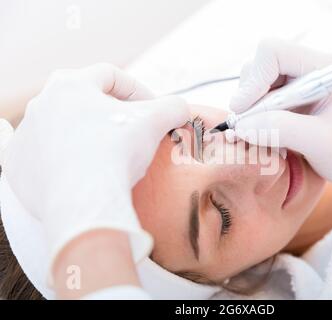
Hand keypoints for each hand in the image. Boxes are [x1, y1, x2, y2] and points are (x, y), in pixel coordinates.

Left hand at [3, 63, 188, 266]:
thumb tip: (180, 108)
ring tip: (108, 154)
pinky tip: (82, 171)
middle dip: (111, 113)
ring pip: (63, 128)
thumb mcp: (154, 121)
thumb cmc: (115, 152)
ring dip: (87, 135)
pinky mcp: (18, 166)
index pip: (111, 76)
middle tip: (131, 131)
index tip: (155, 110)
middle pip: (84, 101)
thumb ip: (173, 106)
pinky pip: (44, 157)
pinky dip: (63, 160)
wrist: (84, 201)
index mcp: (70, 84)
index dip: (139, 90)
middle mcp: (41, 104)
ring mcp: (27, 136)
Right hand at [230, 38, 331, 213]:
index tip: (245, 109)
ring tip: (260, 132)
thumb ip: (282, 129)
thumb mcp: (318, 142)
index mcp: (321, 67)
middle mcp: (304, 69)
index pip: (273, 53)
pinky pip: (254, 99)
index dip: (255, 78)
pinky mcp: (283, 99)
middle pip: (257, 65)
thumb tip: (242, 125)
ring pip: (251, 82)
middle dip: (248, 95)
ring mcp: (292, 83)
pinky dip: (250, 116)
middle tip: (249, 124)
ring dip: (248, 108)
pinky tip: (263, 133)